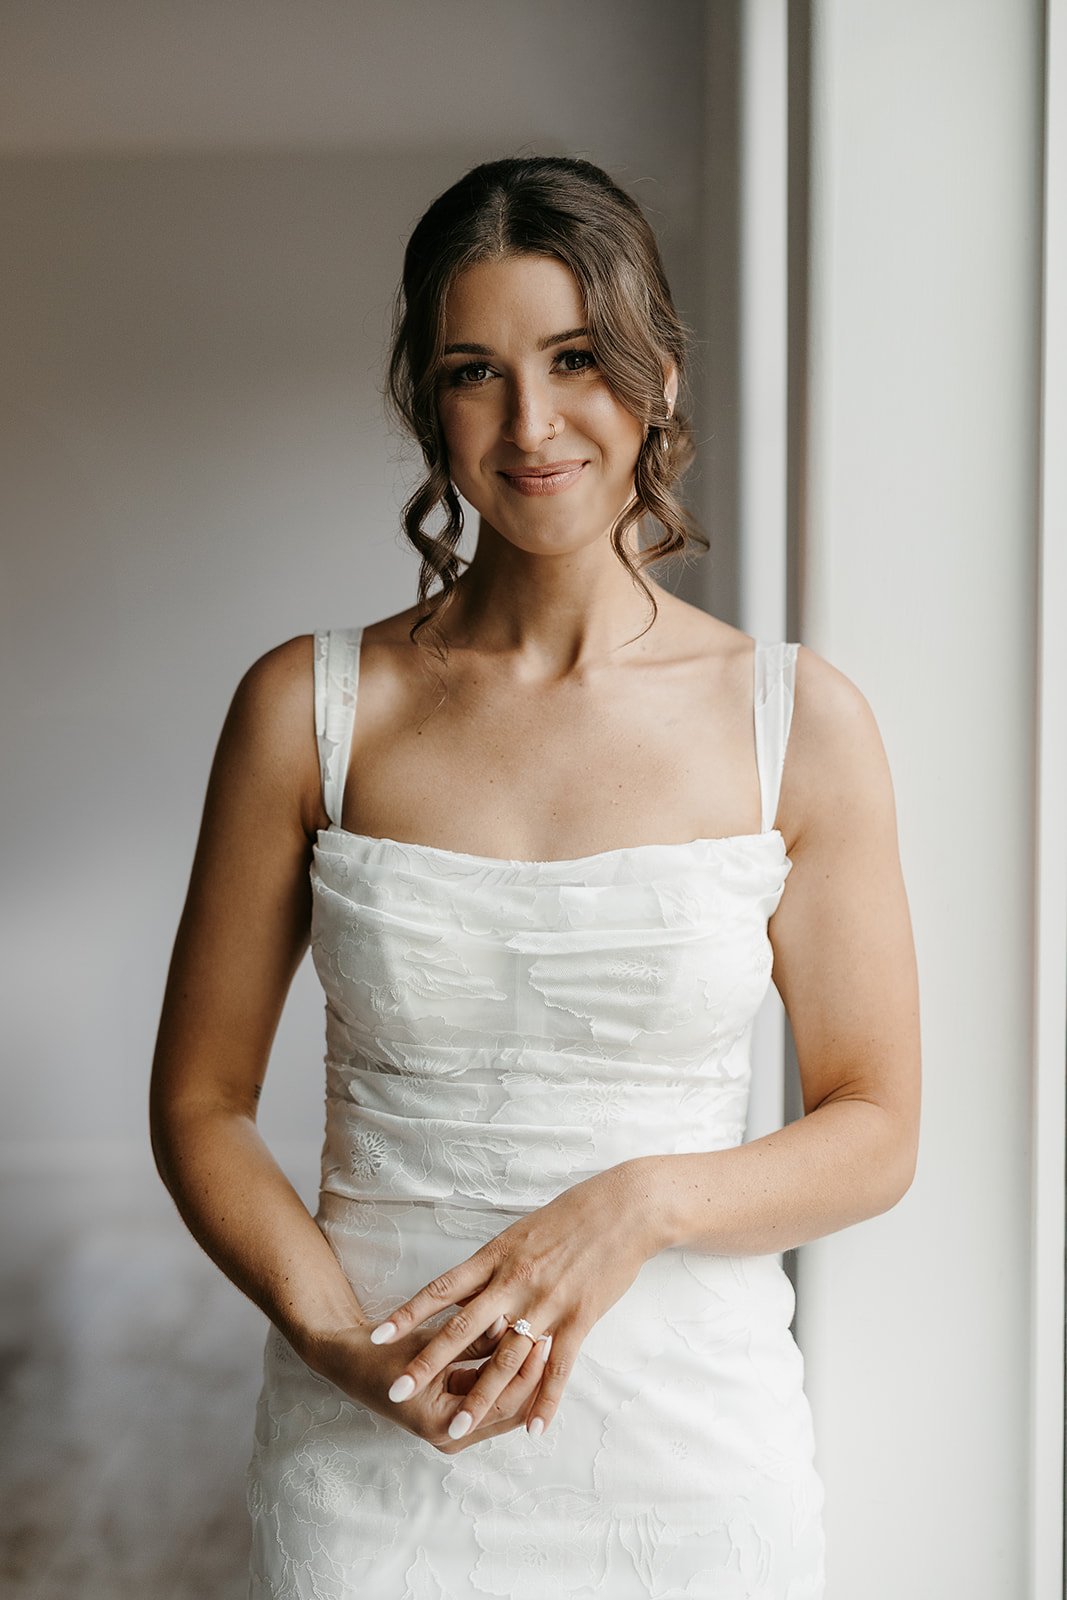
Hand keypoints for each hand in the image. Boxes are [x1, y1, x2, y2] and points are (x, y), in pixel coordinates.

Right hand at [297, 1310, 546, 1453]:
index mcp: (444, 1427)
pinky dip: (505, 1372)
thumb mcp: (429, 1344)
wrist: (350, 1360)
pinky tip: (524, 1343)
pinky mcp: (455, 1409)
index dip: (526, 1372)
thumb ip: (472, 1339)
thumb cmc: (383, 1353)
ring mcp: (455, 1427)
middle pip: (509, 1409)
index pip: (504, 1405)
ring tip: (546, 1337)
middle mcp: (453, 1436)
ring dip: (522, 1373)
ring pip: (503, 1402)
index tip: (544, 1337)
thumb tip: (514, 1324)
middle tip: (554, 1337)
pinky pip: (489, 1393)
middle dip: (533, 1375)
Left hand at [367, 1162, 658, 1441]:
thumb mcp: (519, 1235)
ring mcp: (546, 1304)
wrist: (622, 1209)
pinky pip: (558, 1368)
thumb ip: (490, 1268)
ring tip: (455, 1429)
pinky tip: (533, 1430)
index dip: (408, 1313)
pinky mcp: (579, 1319)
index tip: (376, 1336)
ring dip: (480, 1398)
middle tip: (397, 1391)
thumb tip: (461, 1294)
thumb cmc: (570, 1216)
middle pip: (463, 1330)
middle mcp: (514, 1283)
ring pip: (506, 1360)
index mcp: (496, 1258)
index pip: (441, 1289)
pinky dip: (546, 1401)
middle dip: (427, 1363)